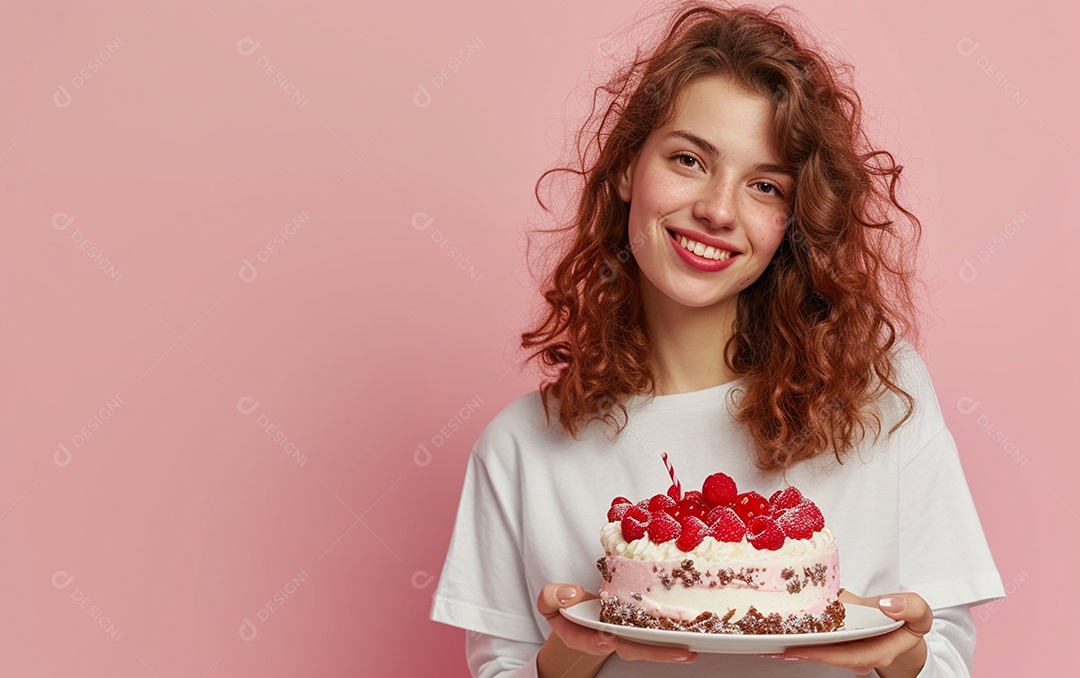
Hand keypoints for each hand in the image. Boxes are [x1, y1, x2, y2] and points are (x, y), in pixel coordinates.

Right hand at [535, 583, 697, 663]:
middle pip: (630, 649)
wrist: (576, 612)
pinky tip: (690, 634)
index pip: (590, 641)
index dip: (597, 643)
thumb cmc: (564, 606)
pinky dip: (670, 635)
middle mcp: (607, 638)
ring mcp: (624, 634)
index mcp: (583, 635)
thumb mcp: (549, 600)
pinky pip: (653, 632)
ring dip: (668, 650)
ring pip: (646, 645)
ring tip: (691, 651)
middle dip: (654, 653)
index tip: (606, 640)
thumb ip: (552, 598)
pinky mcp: (635, 626)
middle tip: (680, 653)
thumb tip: (570, 596)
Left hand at [778, 589, 931, 676]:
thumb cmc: (906, 617)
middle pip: (830, 656)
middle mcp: (859, 653)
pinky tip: (781, 631)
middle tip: (780, 646)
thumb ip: (911, 607)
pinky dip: (801, 635)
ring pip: (822, 649)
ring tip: (773, 640)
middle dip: (806, 652)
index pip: (851, 656)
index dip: (827, 654)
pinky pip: (818, 638)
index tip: (805, 648)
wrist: (901, 623)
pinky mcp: (836, 638)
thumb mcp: (919, 611)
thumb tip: (890, 605)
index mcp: (879, 650)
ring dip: (798, 645)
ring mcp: (846, 646)